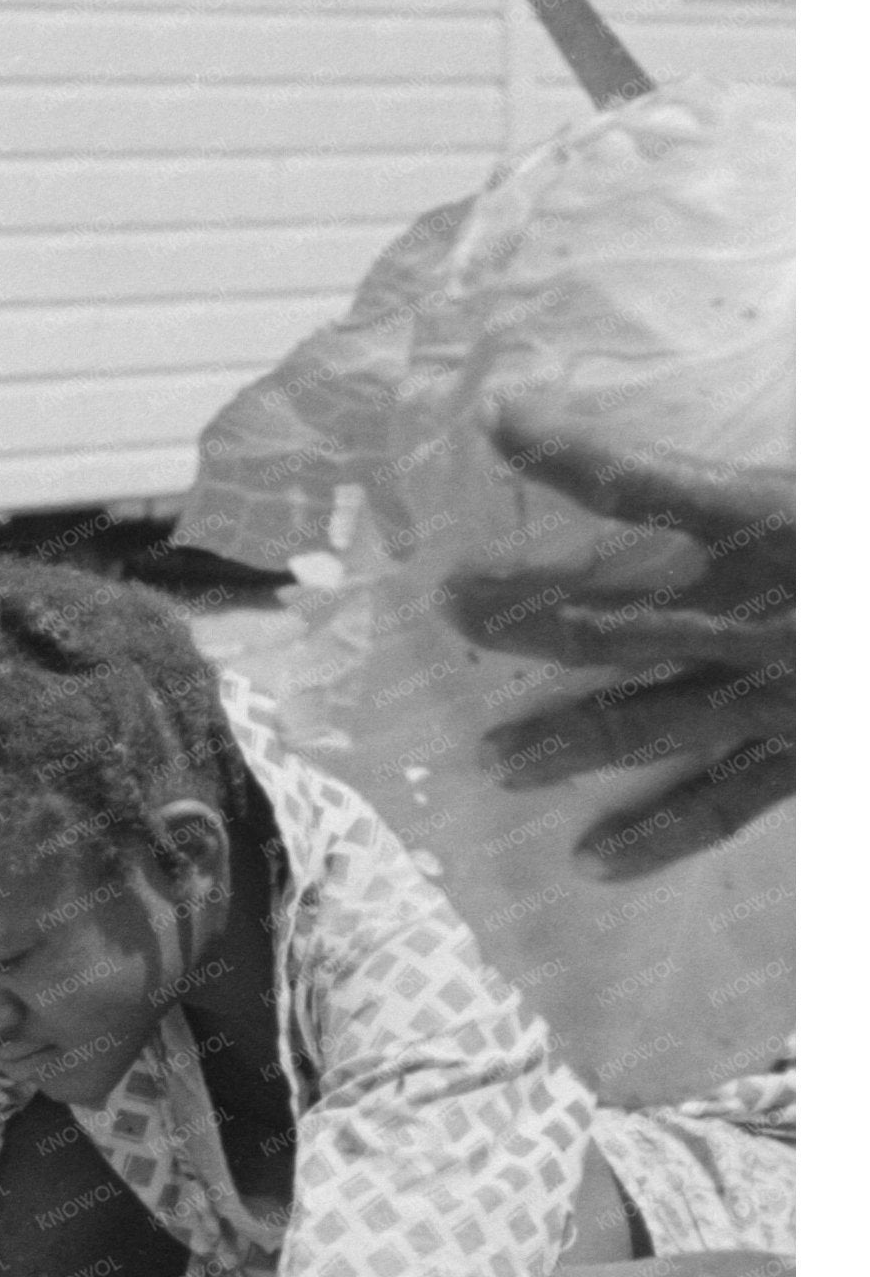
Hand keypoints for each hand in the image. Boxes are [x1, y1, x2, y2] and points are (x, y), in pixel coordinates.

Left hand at [449, 401, 793, 878]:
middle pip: (609, 617)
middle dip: (522, 615)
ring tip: (490, 760)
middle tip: (445, 606)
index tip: (498, 419)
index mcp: (777, 527)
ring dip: (560, 737)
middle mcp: (758, 617)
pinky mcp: (809, 753)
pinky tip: (595, 861)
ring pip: (644, 718)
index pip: (640, 481)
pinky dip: (658, 836)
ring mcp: (779, 695)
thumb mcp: (833, 486)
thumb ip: (790, 476)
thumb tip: (762, 414)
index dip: (563, 450)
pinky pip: (724, 804)